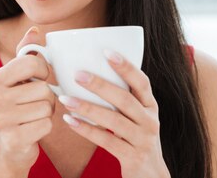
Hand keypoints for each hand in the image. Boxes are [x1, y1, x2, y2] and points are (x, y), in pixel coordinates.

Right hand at [0, 26, 55, 173]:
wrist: (9, 148)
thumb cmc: (18, 107)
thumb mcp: (18, 80)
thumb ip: (26, 54)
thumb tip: (35, 31)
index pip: (31, 62)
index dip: (44, 70)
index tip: (39, 78)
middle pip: (43, 88)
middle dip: (47, 96)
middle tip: (35, 103)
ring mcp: (1, 121)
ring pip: (47, 106)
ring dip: (47, 112)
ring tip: (34, 116)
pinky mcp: (13, 140)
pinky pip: (46, 124)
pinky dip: (46, 127)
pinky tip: (33, 130)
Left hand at [58, 50, 170, 177]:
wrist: (151, 175)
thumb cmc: (136, 137)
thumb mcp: (136, 116)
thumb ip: (120, 97)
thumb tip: (89, 71)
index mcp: (150, 105)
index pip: (142, 82)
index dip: (126, 66)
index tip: (107, 52)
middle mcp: (149, 120)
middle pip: (124, 99)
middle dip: (100, 85)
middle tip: (77, 74)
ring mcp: (142, 139)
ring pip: (114, 121)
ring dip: (87, 108)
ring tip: (66, 99)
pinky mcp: (132, 156)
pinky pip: (107, 141)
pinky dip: (87, 130)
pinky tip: (70, 121)